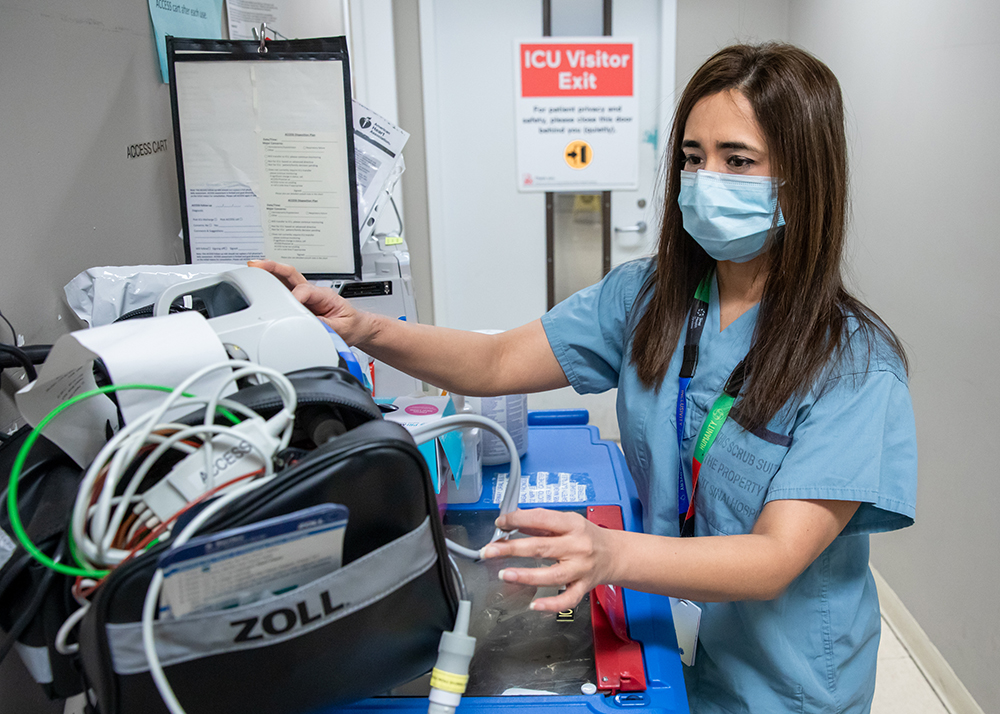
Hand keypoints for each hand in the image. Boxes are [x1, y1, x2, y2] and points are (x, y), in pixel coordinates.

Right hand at [247, 260, 371, 344]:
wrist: (357, 327)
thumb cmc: (351, 325)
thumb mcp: (341, 329)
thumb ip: (324, 326)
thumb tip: (308, 324)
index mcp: (325, 295)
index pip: (304, 291)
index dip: (294, 298)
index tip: (286, 308)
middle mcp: (314, 292)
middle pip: (292, 274)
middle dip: (274, 268)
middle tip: (257, 265)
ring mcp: (306, 295)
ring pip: (286, 278)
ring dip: (270, 271)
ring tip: (253, 267)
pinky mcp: (301, 300)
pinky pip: (285, 288)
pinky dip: (272, 282)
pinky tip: (260, 279)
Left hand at [480, 508, 617, 611]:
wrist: (615, 554)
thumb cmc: (588, 536)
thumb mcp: (568, 522)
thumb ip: (541, 524)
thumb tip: (511, 522)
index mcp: (572, 525)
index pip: (542, 519)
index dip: (518, 519)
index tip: (500, 523)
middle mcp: (577, 546)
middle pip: (542, 547)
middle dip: (512, 549)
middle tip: (490, 550)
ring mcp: (581, 569)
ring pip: (552, 575)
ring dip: (526, 575)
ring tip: (504, 574)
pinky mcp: (583, 587)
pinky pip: (567, 599)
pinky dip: (550, 604)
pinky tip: (534, 605)